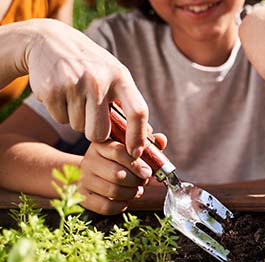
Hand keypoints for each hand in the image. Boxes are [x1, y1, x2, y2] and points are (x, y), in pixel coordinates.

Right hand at [23, 20, 149, 157]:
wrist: (50, 41)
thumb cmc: (92, 66)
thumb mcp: (116, 76)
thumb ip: (130, 105)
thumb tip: (149, 139)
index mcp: (120, 77)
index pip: (137, 113)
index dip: (138, 137)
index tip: (135, 153)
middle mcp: (98, 81)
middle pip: (100, 132)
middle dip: (96, 133)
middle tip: (92, 117)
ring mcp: (73, 84)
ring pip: (78, 128)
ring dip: (77, 119)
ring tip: (76, 97)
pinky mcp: (51, 89)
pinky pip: (60, 119)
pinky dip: (61, 112)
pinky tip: (62, 93)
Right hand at [78, 133, 166, 214]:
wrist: (88, 174)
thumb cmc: (116, 160)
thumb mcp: (129, 147)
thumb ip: (146, 143)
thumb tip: (162, 140)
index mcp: (101, 145)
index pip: (118, 152)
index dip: (136, 164)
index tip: (148, 172)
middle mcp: (89, 161)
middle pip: (117, 175)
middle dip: (137, 181)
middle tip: (143, 181)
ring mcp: (84, 180)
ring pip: (114, 192)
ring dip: (131, 193)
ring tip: (136, 189)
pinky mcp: (84, 198)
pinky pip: (106, 207)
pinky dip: (121, 205)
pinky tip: (125, 199)